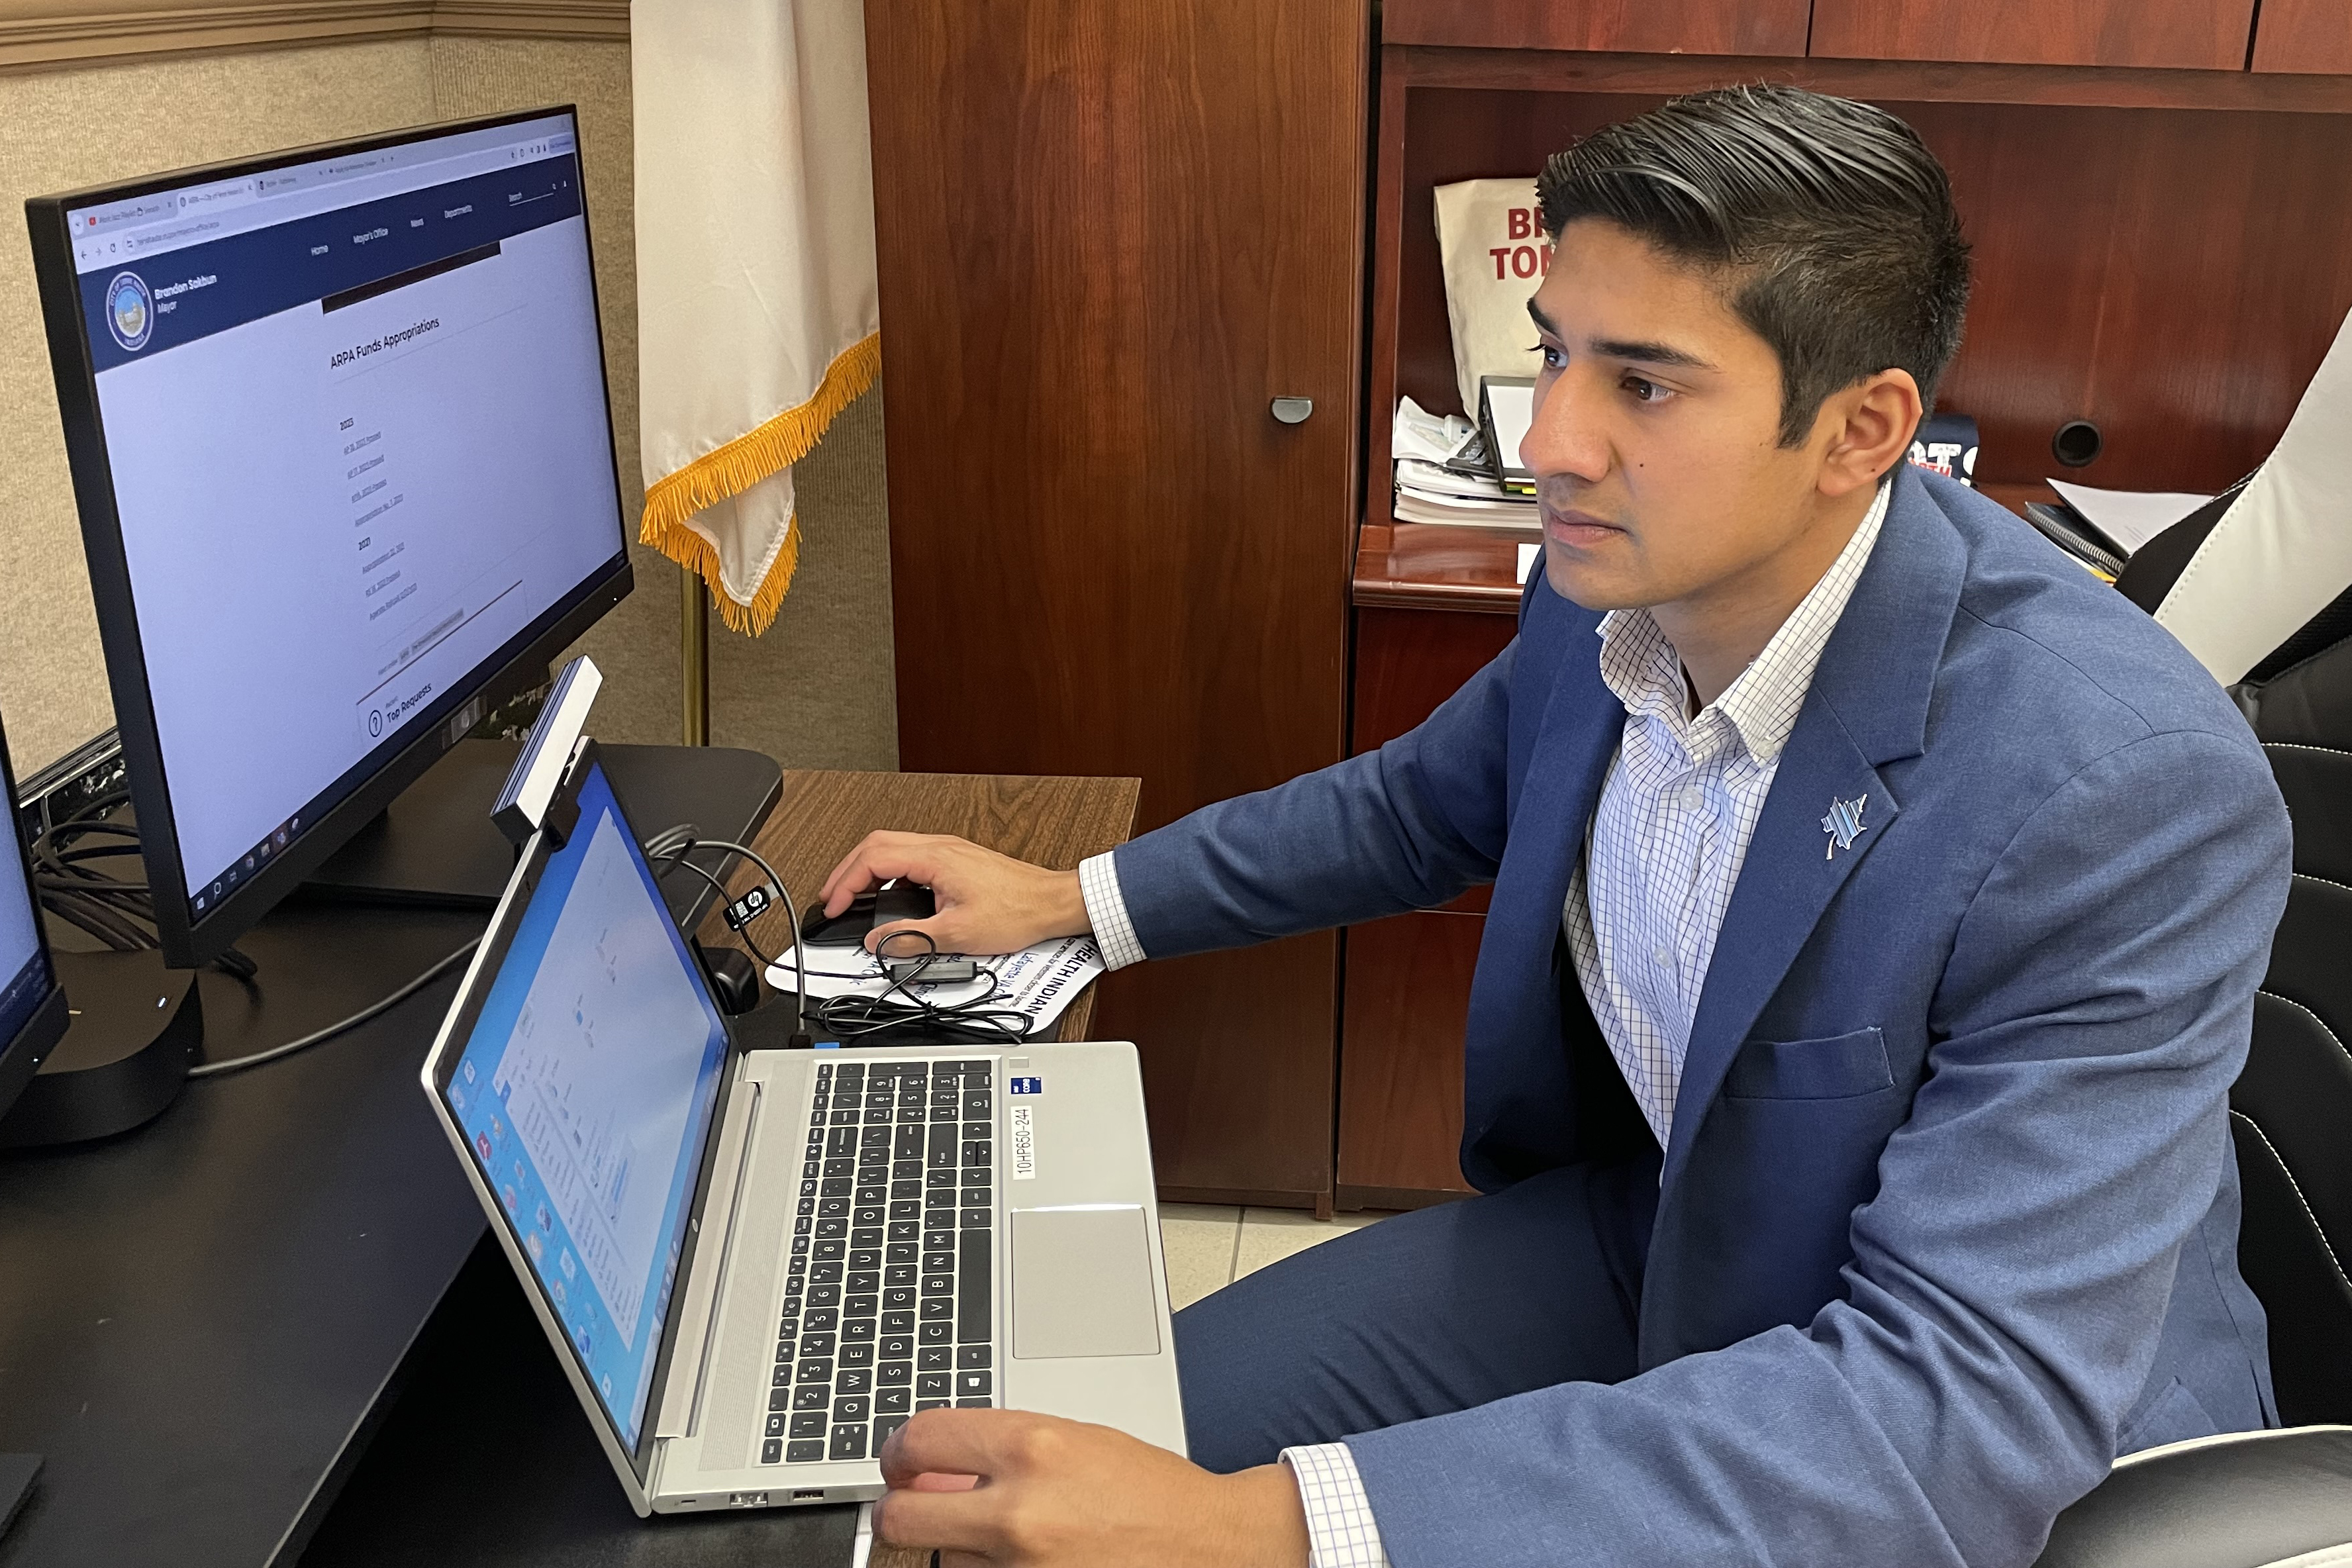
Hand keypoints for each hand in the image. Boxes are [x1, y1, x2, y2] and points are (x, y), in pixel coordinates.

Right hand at [816, 832, 1091, 955]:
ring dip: (867, 870)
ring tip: (854, 897)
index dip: (846, 883)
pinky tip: (890, 898)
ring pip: (892, 847)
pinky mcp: (956, 860)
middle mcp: (939, 846)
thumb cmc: (1017, 912)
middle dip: (847, 871)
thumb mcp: (958, 934)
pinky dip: (889, 873)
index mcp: (935, 858)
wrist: (1051, 903)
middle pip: (875, 844)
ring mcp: (948, 850)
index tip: (834, 906)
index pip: (873, 859)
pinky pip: (910, 857)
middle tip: (832, 898)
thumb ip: (912, 938)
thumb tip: (877, 940)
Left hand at [875, 1408, 1311, 1567]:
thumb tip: (927, 1468)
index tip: (901, 1464)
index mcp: (1034, 1447)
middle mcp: (1019, 1511)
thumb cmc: (1154, 1495)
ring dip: (964, 1553)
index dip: (899, 1454)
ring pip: (942, 1563)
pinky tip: (1026, 1565)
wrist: (1213, 1549)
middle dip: (903, 1511)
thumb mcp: (1077, 1442)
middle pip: (901, 1517)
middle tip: (921, 1509)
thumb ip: (1001, 1449)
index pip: (918, 1441)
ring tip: (1015, 1542)